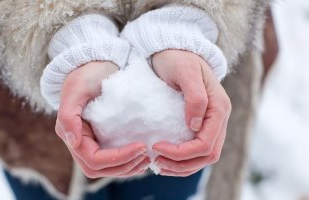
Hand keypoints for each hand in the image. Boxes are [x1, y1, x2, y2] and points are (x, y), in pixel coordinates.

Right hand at [55, 61, 149, 177]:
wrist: (97, 62)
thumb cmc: (88, 72)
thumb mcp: (77, 88)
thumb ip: (68, 116)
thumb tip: (74, 142)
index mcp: (71, 132)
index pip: (93, 159)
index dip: (117, 159)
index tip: (141, 147)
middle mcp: (78, 141)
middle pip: (99, 169)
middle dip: (124, 166)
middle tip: (146, 156)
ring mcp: (89, 141)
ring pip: (105, 168)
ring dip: (127, 168)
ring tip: (147, 158)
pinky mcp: (100, 137)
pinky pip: (112, 159)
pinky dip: (126, 162)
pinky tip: (141, 156)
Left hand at [151, 50, 230, 175]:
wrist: (175, 50)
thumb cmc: (178, 58)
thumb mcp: (185, 72)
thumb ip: (195, 98)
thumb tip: (195, 126)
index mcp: (219, 107)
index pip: (206, 144)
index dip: (182, 153)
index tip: (156, 148)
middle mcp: (219, 118)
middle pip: (208, 155)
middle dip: (182, 164)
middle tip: (156, 163)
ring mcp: (211, 122)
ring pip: (203, 156)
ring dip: (182, 166)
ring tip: (159, 165)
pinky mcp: (201, 123)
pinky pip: (197, 148)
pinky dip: (182, 159)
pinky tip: (166, 158)